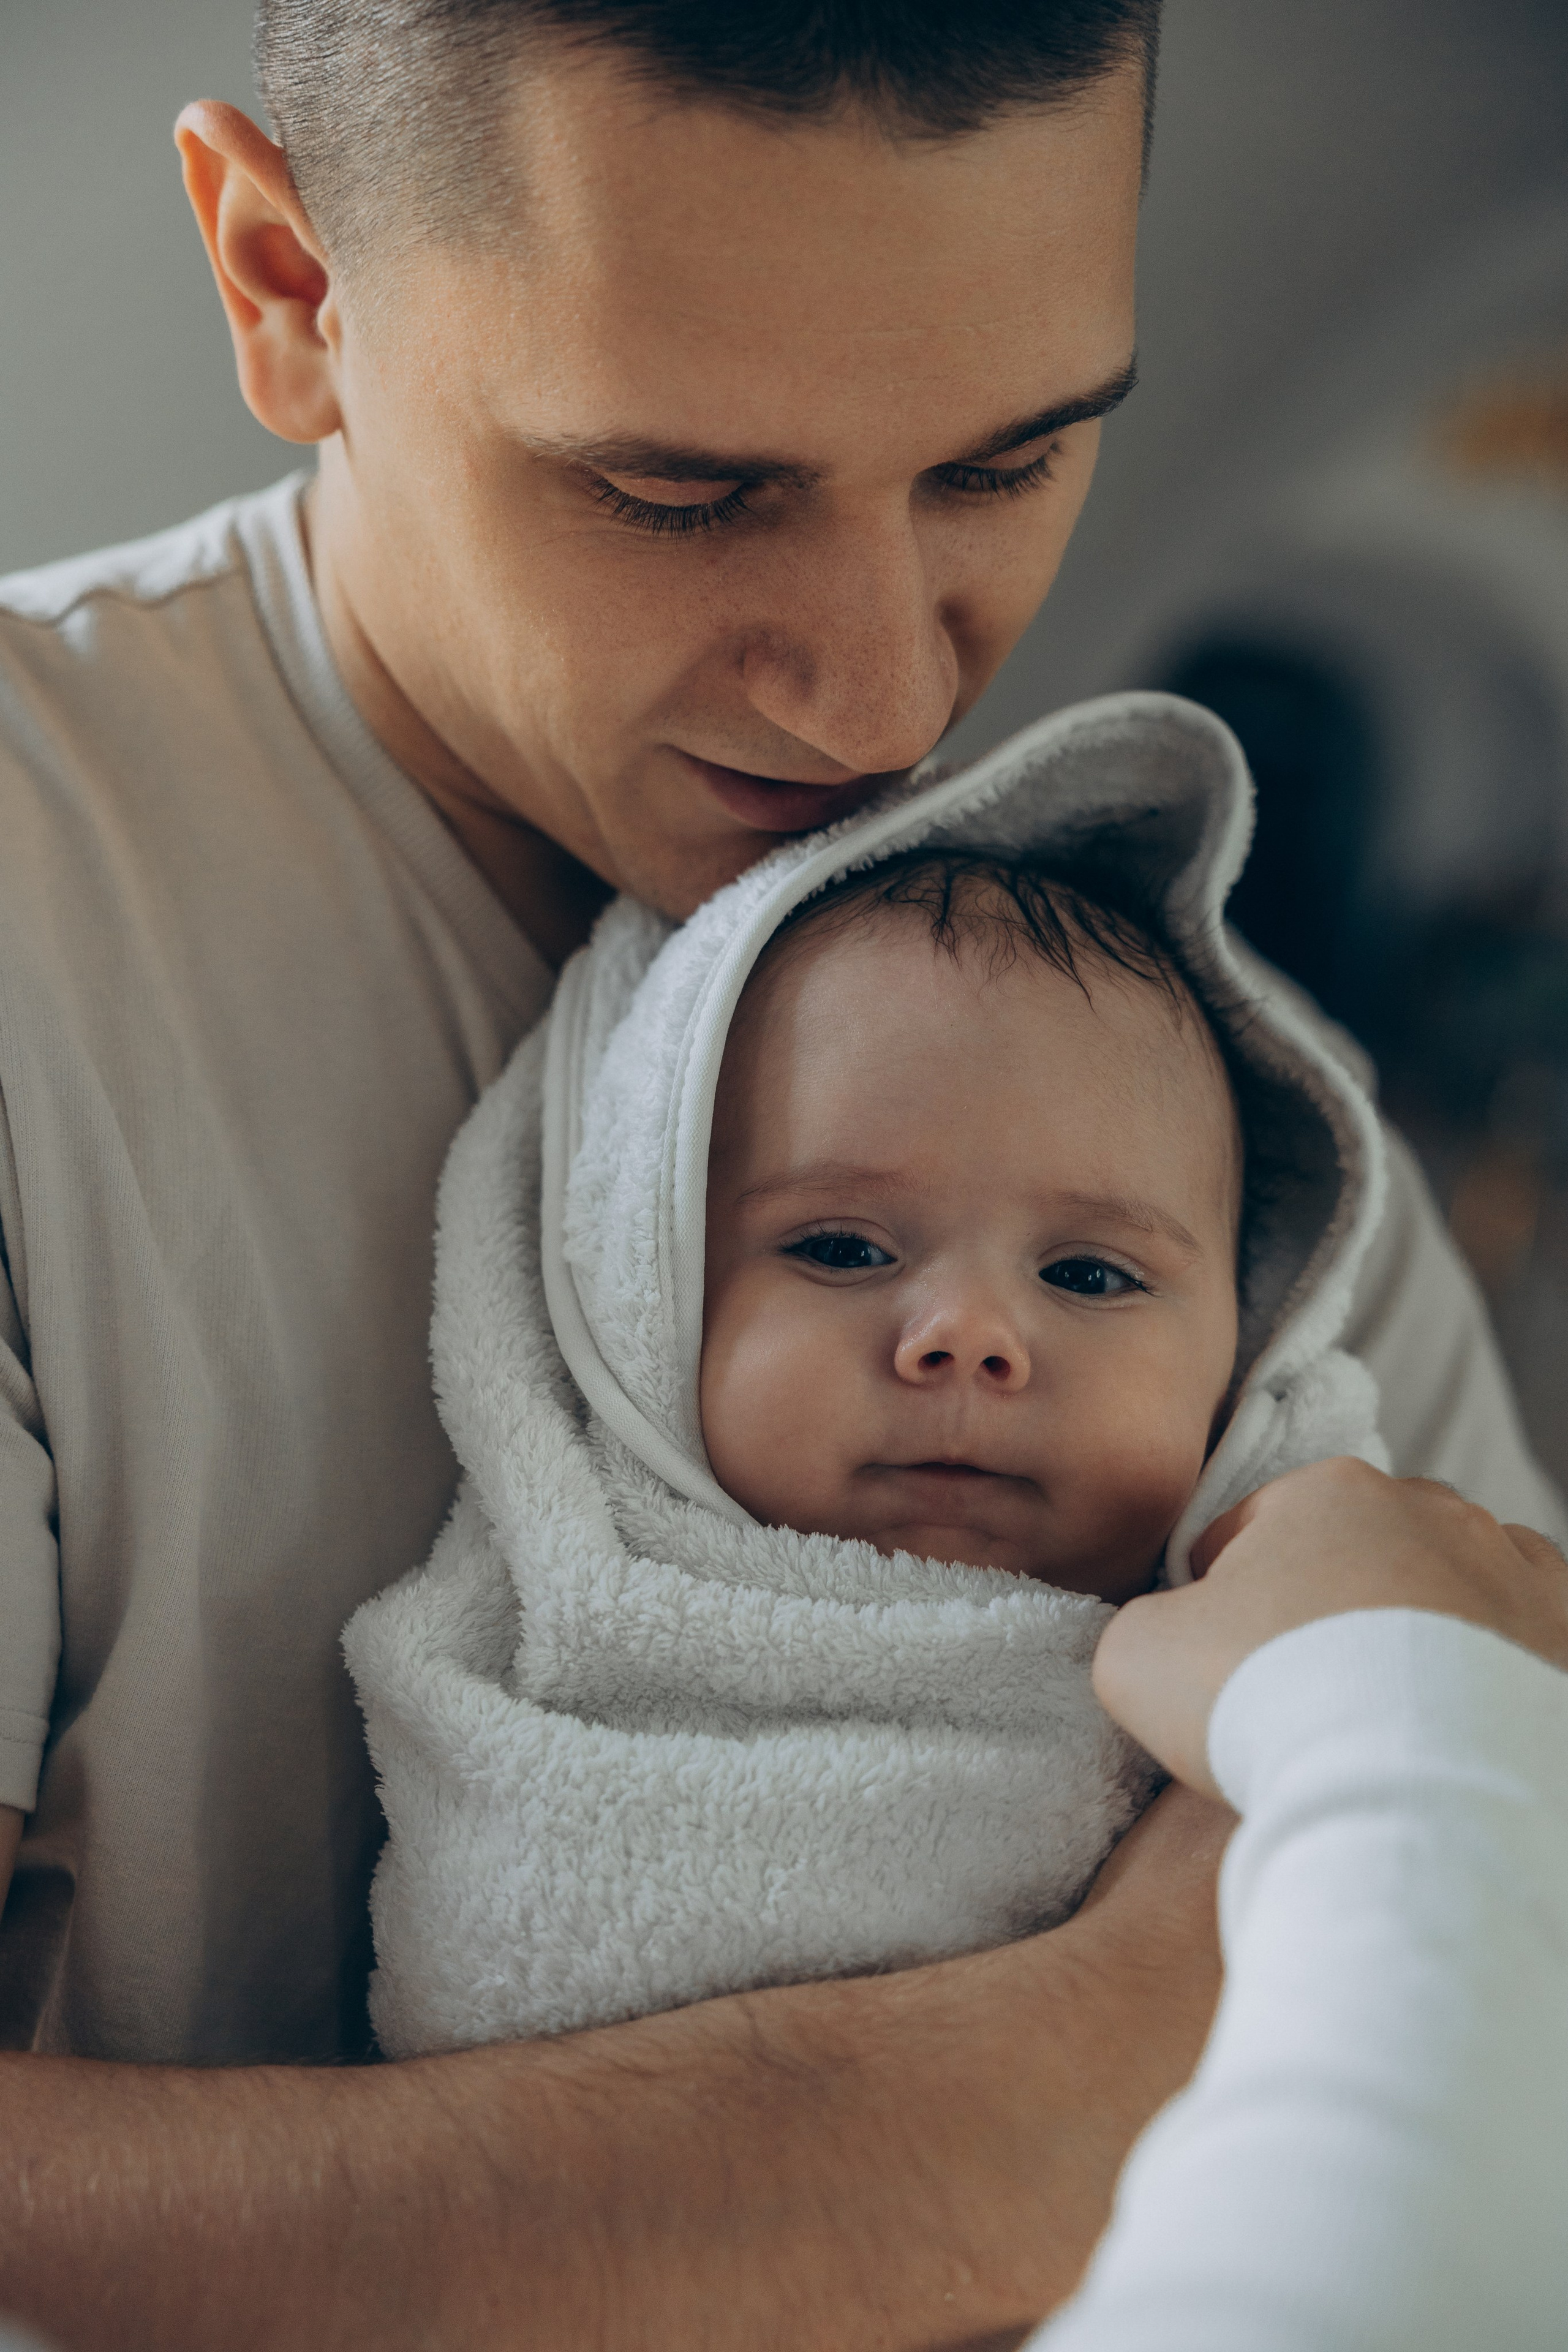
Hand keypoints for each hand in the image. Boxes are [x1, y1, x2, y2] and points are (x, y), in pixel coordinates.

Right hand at [1092, 1457, 1567, 1797]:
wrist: (1411, 1791)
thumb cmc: (1263, 1704)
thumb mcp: (1136, 1655)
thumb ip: (1141, 1624)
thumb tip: (1169, 1637)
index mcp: (1326, 1490)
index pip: (1249, 1532)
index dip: (1215, 1598)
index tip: (1213, 1664)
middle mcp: (1433, 1510)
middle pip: (1356, 1555)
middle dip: (1326, 1609)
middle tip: (1300, 1697)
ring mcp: (1513, 1569)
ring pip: (1447, 1589)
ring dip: (1417, 1637)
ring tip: (1386, 1722)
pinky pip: (1523, 1641)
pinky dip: (1492, 1673)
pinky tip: (1457, 1729)